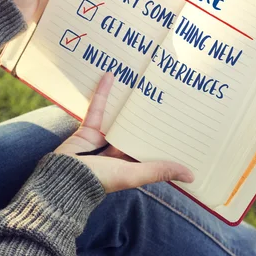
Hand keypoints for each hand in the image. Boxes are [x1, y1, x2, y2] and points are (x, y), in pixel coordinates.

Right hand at [55, 73, 194, 192]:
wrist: (64, 178)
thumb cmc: (101, 179)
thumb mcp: (134, 174)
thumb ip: (160, 171)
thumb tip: (192, 176)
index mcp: (131, 165)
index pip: (151, 148)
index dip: (164, 137)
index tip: (181, 122)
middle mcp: (118, 153)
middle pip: (136, 130)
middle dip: (148, 116)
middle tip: (164, 95)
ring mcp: (102, 140)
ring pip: (118, 118)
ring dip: (127, 102)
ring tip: (141, 83)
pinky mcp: (87, 129)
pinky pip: (98, 108)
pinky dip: (103, 93)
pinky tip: (111, 76)